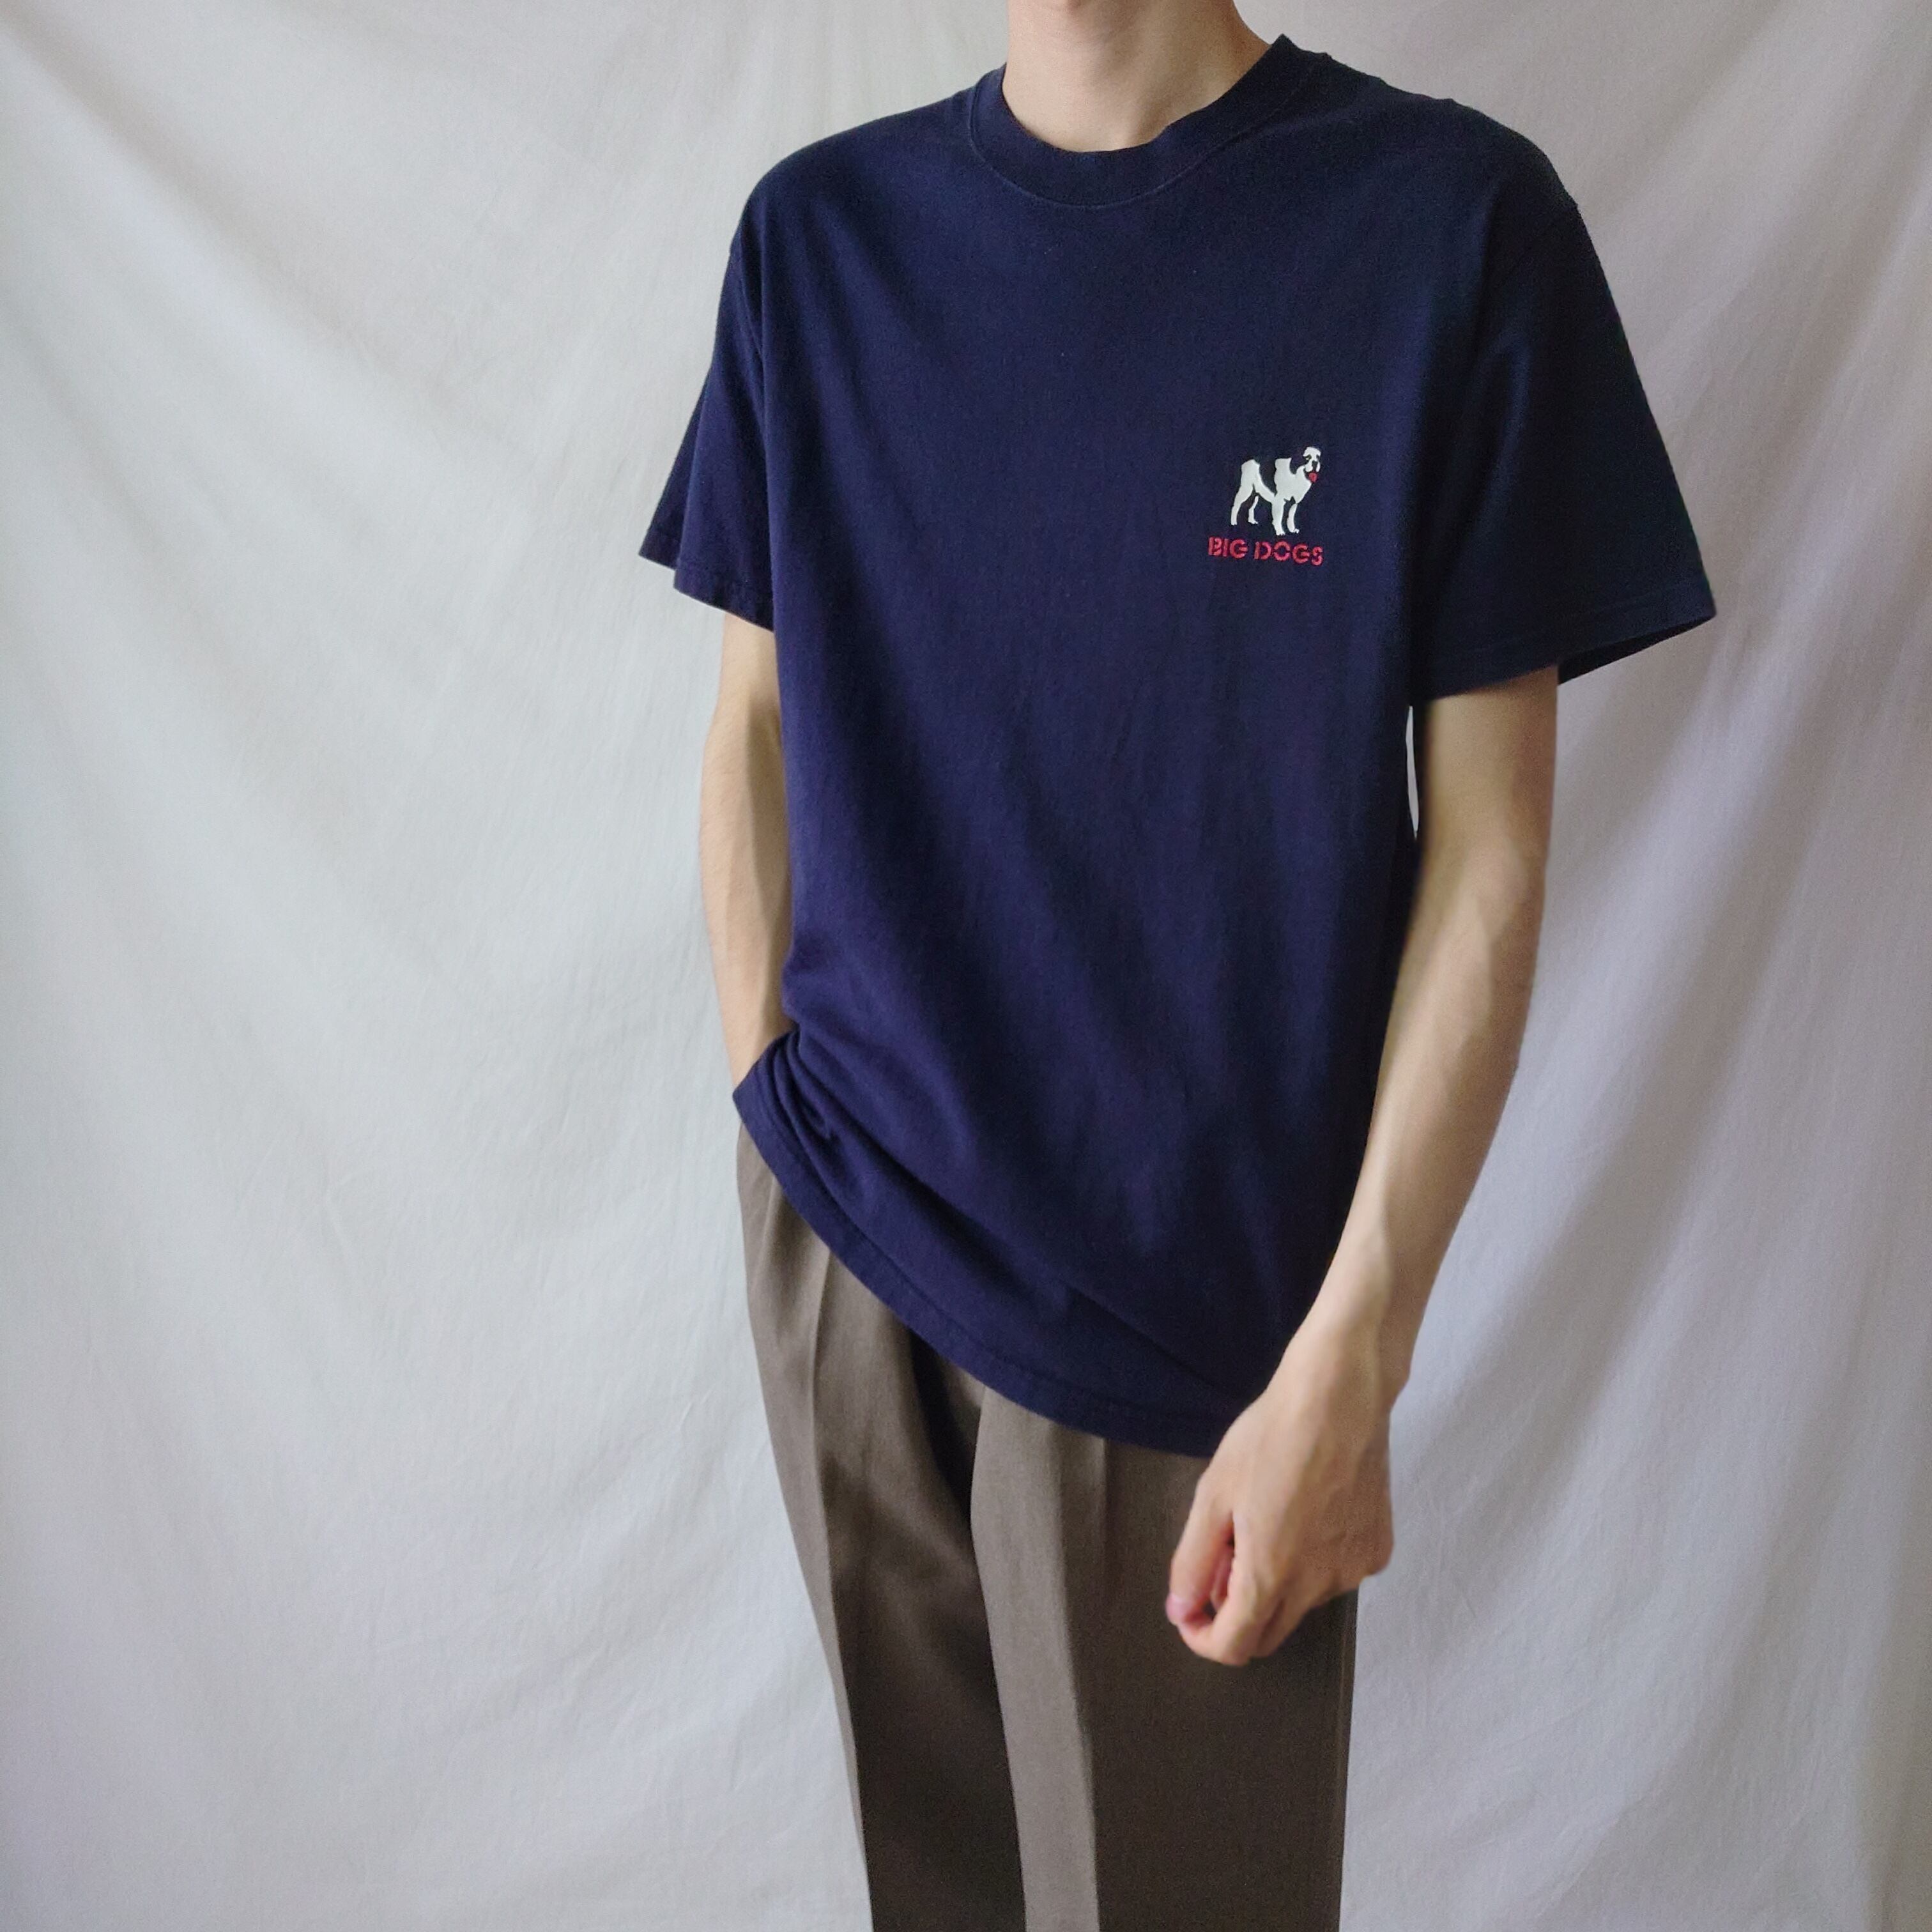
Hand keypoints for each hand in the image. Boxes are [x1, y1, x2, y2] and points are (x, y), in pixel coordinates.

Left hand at [1165, 1310, 1395, 1664]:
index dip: (1203, 1638)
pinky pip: (1335, 1576)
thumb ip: (1192, 1561)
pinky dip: (1313, 1562)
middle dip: (1236, 1611)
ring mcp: (1354, 1571)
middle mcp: (1318, 1586)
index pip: (1234, 1647)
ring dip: (1277, 1582)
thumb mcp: (1214, 1494)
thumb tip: (1181, 1610)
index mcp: (1272, 1575)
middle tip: (1225, 1553)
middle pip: (1268, 1634)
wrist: (1340, 1397)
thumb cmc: (1270, 1437)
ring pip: (1302, 1603)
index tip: (1190, 1611)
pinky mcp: (1377, 1552)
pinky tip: (1309, 1512)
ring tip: (1269, 1518)